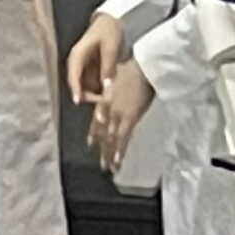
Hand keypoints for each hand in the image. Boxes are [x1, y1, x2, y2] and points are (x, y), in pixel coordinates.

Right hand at [65, 14, 123, 105]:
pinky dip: (96, 89)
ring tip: (107, 97)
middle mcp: (76, 62)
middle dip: (86, 95)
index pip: (72, 76)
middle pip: (75, 84)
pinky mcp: (88, 69)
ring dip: (92, 94)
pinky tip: (107, 91)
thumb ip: (108, 66)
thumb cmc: (108, 31)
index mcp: (77, 55)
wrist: (111, 21)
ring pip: (82, 86)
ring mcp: (81, 67)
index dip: (75, 89)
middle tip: (103, 100)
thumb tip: (106, 86)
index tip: (78, 101)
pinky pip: (89, 84)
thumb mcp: (110, 47)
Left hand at [88, 57, 153, 173]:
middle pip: (103, 133)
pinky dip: (119, 151)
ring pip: (111, 139)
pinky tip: (118, 161)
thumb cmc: (134, 68)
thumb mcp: (118, 78)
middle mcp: (108, 109)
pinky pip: (122, 138)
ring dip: (109, 155)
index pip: (97, 121)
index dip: (94, 134)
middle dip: (103, 150)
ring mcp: (117, 115)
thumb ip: (114, 88)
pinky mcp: (129, 118)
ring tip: (109, 168)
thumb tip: (114, 90)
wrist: (143, 67)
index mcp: (105, 100)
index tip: (92, 144)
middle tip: (102, 164)